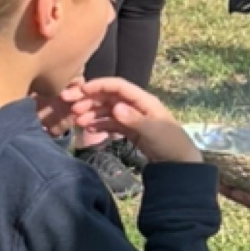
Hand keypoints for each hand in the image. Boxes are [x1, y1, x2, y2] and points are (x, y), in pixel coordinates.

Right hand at [53, 76, 191, 163]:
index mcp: (144, 101)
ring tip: (77, 121)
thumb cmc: (170, 144)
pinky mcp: (130, 130)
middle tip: (71, 106)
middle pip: (109, 97)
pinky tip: (88, 129)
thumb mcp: (153, 132)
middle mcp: (136, 106)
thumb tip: (115, 107)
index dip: (99, 86)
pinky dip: (99, 124)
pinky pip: (110, 123)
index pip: (118, 86)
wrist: (179, 164)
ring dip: (91, 113)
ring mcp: (132, 118)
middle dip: (89, 99)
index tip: (80, 91)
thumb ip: (133, 119)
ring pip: (107, 110)